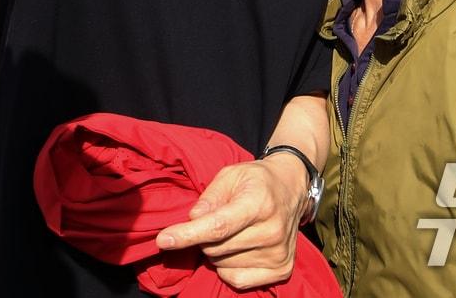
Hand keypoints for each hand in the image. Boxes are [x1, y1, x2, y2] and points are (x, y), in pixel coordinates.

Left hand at [155, 154, 304, 289]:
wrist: (292, 188)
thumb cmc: (256, 180)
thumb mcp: (230, 175)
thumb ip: (209, 197)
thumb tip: (192, 219)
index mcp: (258, 204)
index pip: (218, 227)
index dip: (187, 235)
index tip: (163, 241)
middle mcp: (272, 232)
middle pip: (216, 248)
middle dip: (203, 236)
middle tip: (214, 219)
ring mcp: (278, 254)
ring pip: (223, 264)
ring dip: (216, 251)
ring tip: (231, 231)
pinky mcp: (282, 270)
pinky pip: (238, 280)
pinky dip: (227, 267)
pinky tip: (236, 249)